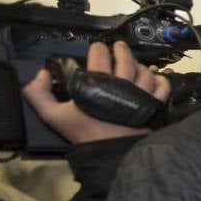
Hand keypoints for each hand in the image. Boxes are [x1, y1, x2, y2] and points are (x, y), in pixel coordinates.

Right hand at [21, 41, 170, 144]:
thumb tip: (40, 73)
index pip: (100, 56)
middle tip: (117, 47)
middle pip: (126, 59)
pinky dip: (160, 78)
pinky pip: (163, 87)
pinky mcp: (153, 105)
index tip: (97, 48)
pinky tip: (153, 76)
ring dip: (139, 64)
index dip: (99, 48)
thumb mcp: (52, 116)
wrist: (110, 153)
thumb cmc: (84, 132)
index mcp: (99, 84)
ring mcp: (140, 95)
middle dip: (121, 50)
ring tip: (134, 63)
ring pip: (145, 71)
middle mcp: (122, 85)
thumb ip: (38, 94)